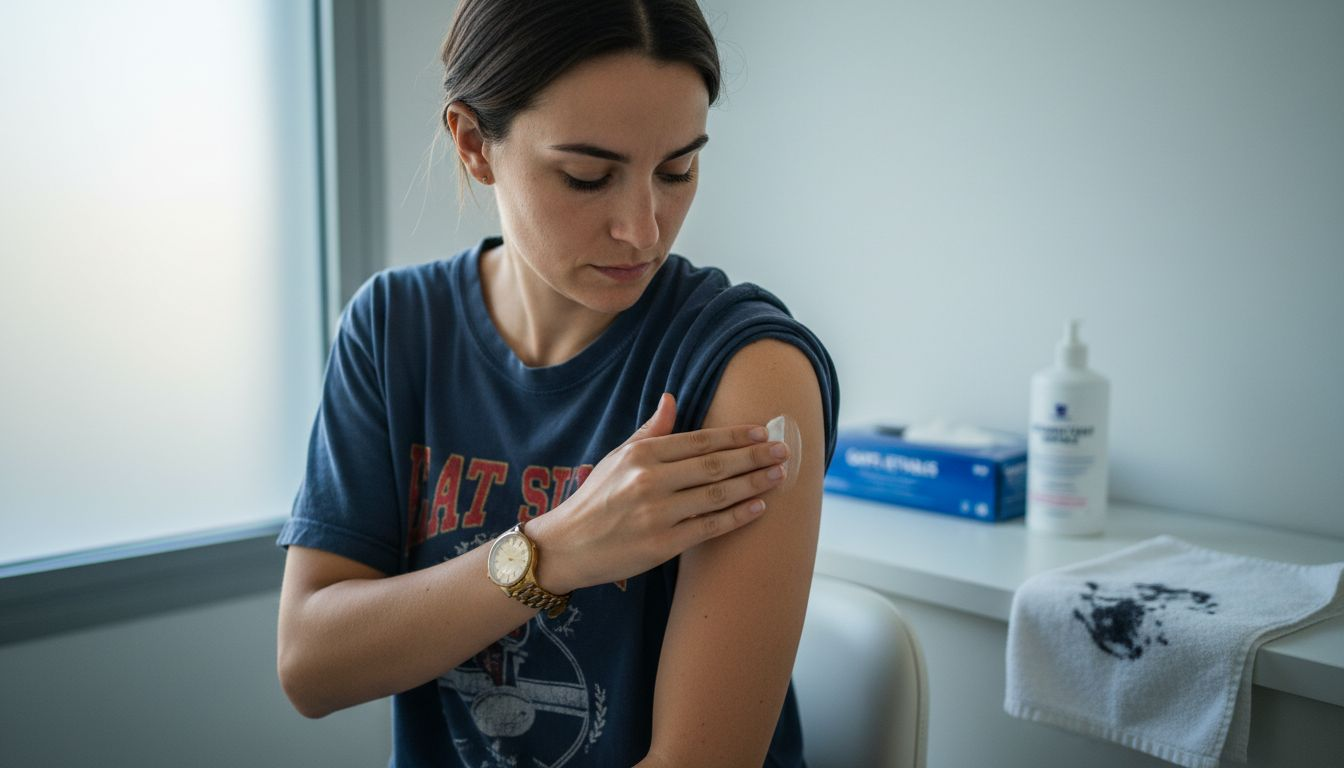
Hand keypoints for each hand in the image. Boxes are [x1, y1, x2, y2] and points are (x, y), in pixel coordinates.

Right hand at [527, 393, 789, 592]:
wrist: (566, 546)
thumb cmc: (596, 499)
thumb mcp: (617, 457)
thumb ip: (650, 430)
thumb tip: (672, 398)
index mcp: (641, 455)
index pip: (699, 441)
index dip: (735, 436)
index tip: (762, 432)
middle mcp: (650, 481)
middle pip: (714, 465)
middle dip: (753, 458)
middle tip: (783, 451)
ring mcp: (657, 514)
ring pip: (716, 495)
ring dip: (752, 484)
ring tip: (778, 476)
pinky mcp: (661, 545)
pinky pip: (708, 527)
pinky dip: (737, 517)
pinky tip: (758, 507)